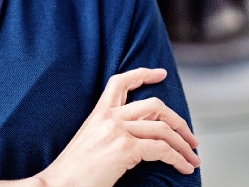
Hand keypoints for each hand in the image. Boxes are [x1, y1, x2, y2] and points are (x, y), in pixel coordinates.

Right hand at [34, 67, 199, 186]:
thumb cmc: (72, 172)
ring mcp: (117, 131)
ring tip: (193, 158)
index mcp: (98, 114)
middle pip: (155, 105)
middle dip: (178, 121)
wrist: (55, 185)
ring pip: (163, 129)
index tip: (161, 73)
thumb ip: (109, 133)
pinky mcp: (125, 149)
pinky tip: (183, 168)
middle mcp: (109, 117)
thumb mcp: (90, 142)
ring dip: (184, 144)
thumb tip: (136, 139)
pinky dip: (178, 159)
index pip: (121, 82)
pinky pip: (162, 150)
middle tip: (190, 136)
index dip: (144, 74)